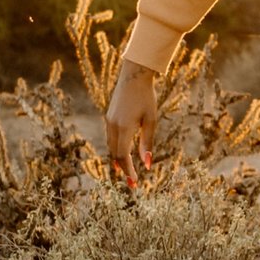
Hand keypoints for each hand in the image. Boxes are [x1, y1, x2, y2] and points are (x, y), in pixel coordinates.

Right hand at [104, 61, 159, 184]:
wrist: (133, 76)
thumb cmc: (146, 97)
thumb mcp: (151, 120)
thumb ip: (148, 143)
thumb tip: (147, 164)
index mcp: (123, 128)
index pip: (122, 156)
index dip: (128, 171)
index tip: (134, 183)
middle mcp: (112, 126)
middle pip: (115, 155)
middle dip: (123, 169)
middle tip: (132, 183)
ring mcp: (108, 121)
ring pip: (111, 147)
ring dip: (118, 160)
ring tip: (127, 172)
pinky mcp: (109, 117)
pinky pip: (110, 139)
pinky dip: (116, 149)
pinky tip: (122, 155)